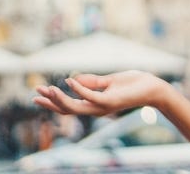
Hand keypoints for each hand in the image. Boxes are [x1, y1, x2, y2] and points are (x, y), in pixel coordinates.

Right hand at [33, 70, 171, 115]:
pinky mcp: (111, 101)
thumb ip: (93, 81)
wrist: (153, 87)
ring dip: (60, 99)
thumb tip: (74, 79)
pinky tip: (69, 81)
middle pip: (68, 109)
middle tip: (36, 93)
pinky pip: (91, 97)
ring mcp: (103, 106)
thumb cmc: (133, 84)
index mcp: (95, 103)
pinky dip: (79, 89)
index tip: (38, 93)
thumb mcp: (110, 81)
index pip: (69, 105)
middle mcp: (97, 108)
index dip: (53, 101)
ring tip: (48, 88)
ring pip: (76, 107)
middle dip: (51, 102)